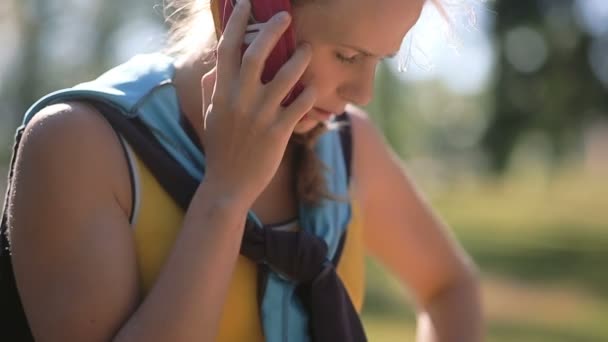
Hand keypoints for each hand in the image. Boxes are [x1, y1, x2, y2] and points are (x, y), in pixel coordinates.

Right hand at [201, 0, 315, 203]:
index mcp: (221, 92)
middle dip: (272, 30)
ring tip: (308, 49)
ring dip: (299, 58)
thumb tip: (216, 65)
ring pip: (285, 76)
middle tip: (286, 16)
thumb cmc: (219, 147)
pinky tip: (314, 87)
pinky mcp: (278, 132)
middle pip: (257, 54)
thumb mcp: (208, 115)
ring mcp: (260, 115)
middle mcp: (239, 99)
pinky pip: (300, 105)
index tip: (245, 4)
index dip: (235, 22)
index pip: (226, 48)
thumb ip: (210, 88)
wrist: (228, 184)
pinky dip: (309, 93)